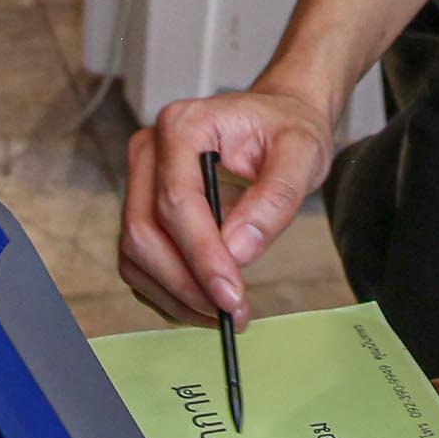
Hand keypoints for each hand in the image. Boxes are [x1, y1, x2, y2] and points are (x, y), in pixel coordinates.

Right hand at [121, 84, 336, 323]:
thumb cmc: (288, 130)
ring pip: (136, 255)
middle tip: (233, 313)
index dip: (201, 255)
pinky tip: (206, 303)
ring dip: (176, 295)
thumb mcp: (302, 153)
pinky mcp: (144, 211)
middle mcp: (149, 152)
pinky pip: (142, 264)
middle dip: (187, 283)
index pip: (176, 201)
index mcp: (182, 126)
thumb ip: (275, 198)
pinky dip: (170, 293)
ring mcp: (141, 183)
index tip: (232, 295)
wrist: (278, 123)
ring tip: (225, 314)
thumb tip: (238, 251)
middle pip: (144, 232)